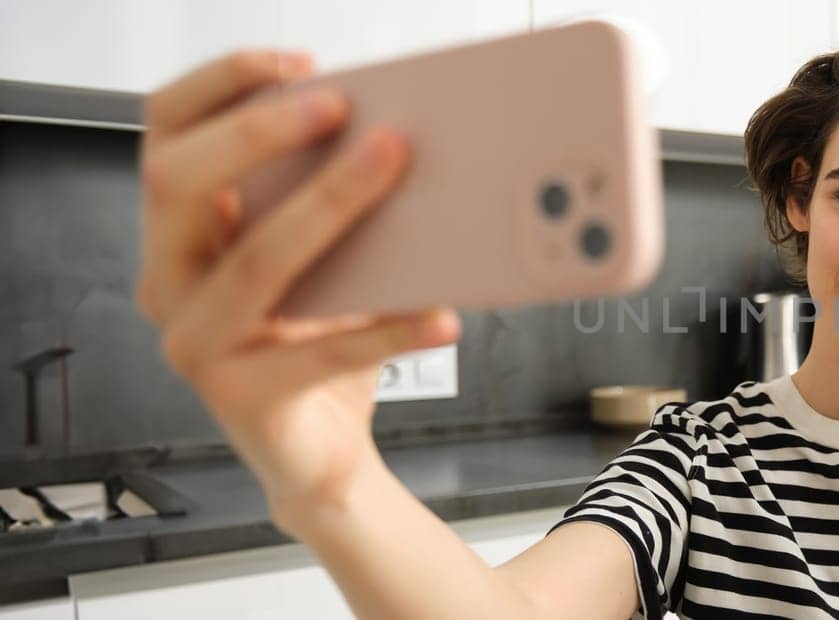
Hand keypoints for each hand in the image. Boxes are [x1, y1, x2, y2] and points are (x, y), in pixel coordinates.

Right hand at [135, 50, 459, 515]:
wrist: (320, 451)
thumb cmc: (319, 344)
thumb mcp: (323, 261)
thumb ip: (330, 200)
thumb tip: (397, 134)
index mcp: (180, 234)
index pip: (165, 132)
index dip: (221, 86)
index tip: (298, 63)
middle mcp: (168, 283)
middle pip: (180, 182)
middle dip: (260, 133)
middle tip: (343, 108)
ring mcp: (195, 343)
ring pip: (257, 260)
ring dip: (330, 205)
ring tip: (395, 168)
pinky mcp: (242, 397)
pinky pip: (319, 353)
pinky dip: (389, 328)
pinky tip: (441, 313)